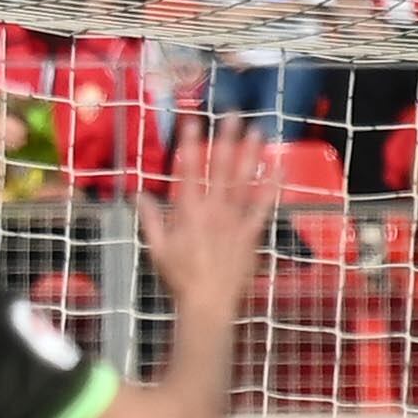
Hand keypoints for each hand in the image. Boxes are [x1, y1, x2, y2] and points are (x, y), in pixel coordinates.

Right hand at [140, 117, 277, 316]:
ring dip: (250, 154)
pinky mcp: (252, 232)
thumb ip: (150, 220)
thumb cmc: (179, 278)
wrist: (207, 302)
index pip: (188, 171)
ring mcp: (235, 220)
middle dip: (226, 139)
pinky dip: (272, 186)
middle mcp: (213, 211)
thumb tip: (139, 196)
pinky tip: (278, 166)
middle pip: (220, 168)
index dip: (190, 144)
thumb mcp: (156, 249)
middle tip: (232, 115)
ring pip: (244, 180)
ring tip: (257, 130)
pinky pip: (264, 205)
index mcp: (187, 213)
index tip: (193, 122)